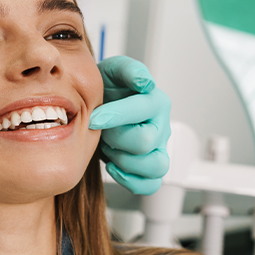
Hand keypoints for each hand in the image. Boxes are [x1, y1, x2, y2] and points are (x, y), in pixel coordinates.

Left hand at [89, 56, 170, 194]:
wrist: (99, 106)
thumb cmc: (107, 90)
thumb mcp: (113, 71)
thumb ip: (128, 70)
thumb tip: (144, 82)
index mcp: (155, 101)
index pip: (143, 110)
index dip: (115, 116)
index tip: (93, 118)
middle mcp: (161, 126)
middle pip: (145, 142)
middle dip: (116, 138)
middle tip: (101, 131)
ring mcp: (158, 149)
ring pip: (155, 167)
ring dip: (125, 161)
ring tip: (109, 148)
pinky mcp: (150, 167)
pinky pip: (151, 184)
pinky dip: (131, 180)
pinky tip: (113, 166)